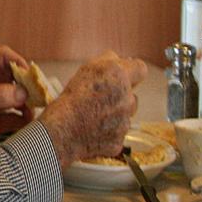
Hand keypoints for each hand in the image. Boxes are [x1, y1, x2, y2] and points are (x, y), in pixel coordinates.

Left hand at [0, 45, 32, 152]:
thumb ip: (0, 95)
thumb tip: (23, 93)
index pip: (4, 56)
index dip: (19, 63)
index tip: (31, 77)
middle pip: (16, 76)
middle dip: (28, 86)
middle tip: (39, 96)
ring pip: (19, 96)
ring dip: (28, 104)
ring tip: (32, 113)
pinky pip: (18, 115)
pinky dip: (25, 119)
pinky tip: (28, 125)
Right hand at [38, 50, 146, 168]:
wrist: (61, 132)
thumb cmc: (70, 100)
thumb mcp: (86, 69)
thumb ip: (108, 60)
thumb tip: (118, 60)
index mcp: (119, 78)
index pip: (141, 69)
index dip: (132, 71)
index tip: (126, 75)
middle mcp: (127, 99)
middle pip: (132, 95)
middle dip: (119, 96)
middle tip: (99, 99)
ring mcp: (125, 122)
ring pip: (125, 115)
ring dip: (115, 114)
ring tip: (93, 115)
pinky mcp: (119, 141)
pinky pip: (117, 133)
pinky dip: (107, 132)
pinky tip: (91, 130)